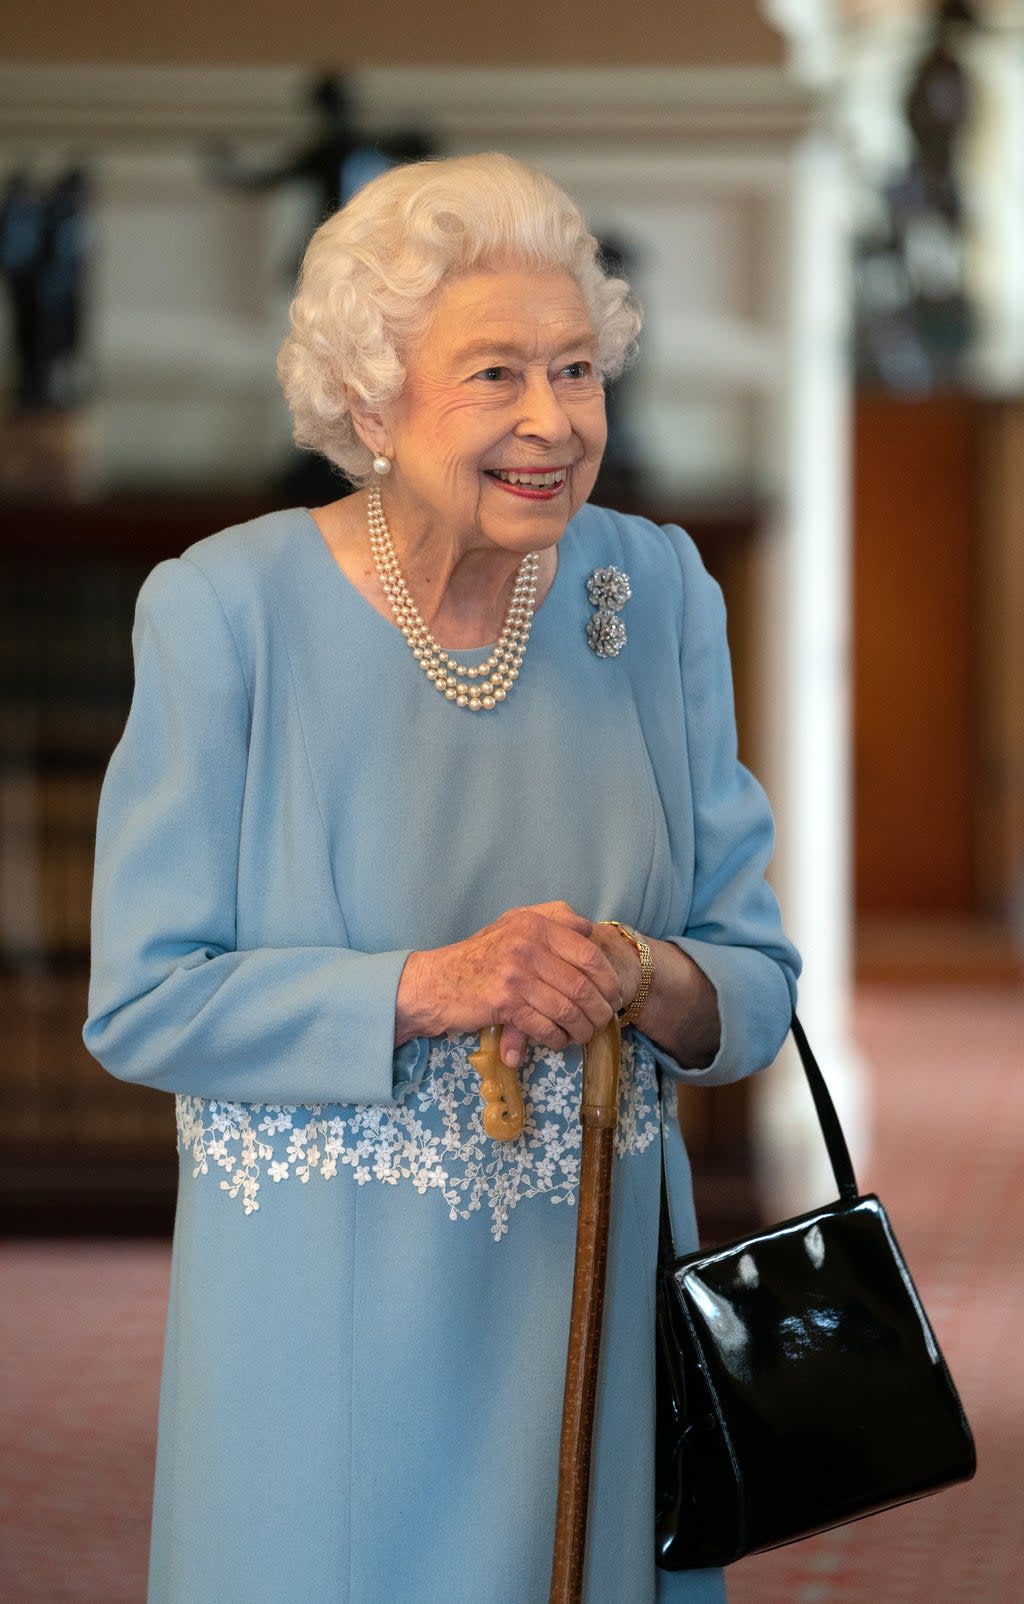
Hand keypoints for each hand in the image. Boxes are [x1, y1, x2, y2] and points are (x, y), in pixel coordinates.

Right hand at [396, 902, 623, 1066]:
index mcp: (535, 924)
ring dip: (582, 1028)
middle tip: (603, 1021)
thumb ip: (552, 918)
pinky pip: (545, 1026)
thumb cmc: (482, 954)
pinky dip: (557, 1038)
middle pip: (582, 984)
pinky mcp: (505, 1003)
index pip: (589, 952)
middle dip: (599, 1009)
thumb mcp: (514, 923)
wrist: (438, 981)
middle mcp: (527, 945)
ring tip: (583, 1034)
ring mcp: (516, 974)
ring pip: (567, 1009)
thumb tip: (588, 928)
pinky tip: (557, 1040)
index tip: (614, 994)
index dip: (608, 978)